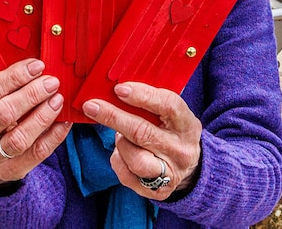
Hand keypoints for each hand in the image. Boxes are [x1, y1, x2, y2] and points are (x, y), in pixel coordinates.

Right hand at [0, 58, 70, 187]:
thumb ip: (8, 87)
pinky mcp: (12, 169)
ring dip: (42, 116)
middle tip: (52, 83)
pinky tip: (64, 121)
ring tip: (58, 100)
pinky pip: (37, 152)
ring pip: (19, 137)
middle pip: (4, 112)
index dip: (16, 76)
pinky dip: (54, 135)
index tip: (38, 66)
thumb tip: (38, 66)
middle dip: (31, 94)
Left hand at [82, 82, 201, 201]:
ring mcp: (170, 173)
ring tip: (120, 135)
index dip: (142, 95)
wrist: (189, 169)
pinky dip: (118, 159)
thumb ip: (151, 103)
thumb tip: (116, 89)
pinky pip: (126, 174)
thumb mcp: (171, 116)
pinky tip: (122, 153)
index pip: (168, 105)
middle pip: (142, 132)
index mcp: (187, 125)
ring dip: (120, 143)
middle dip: (113, 117)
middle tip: (91, 106)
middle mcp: (181, 150)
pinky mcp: (157, 191)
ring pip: (134, 157)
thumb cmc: (171, 133)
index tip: (118, 89)